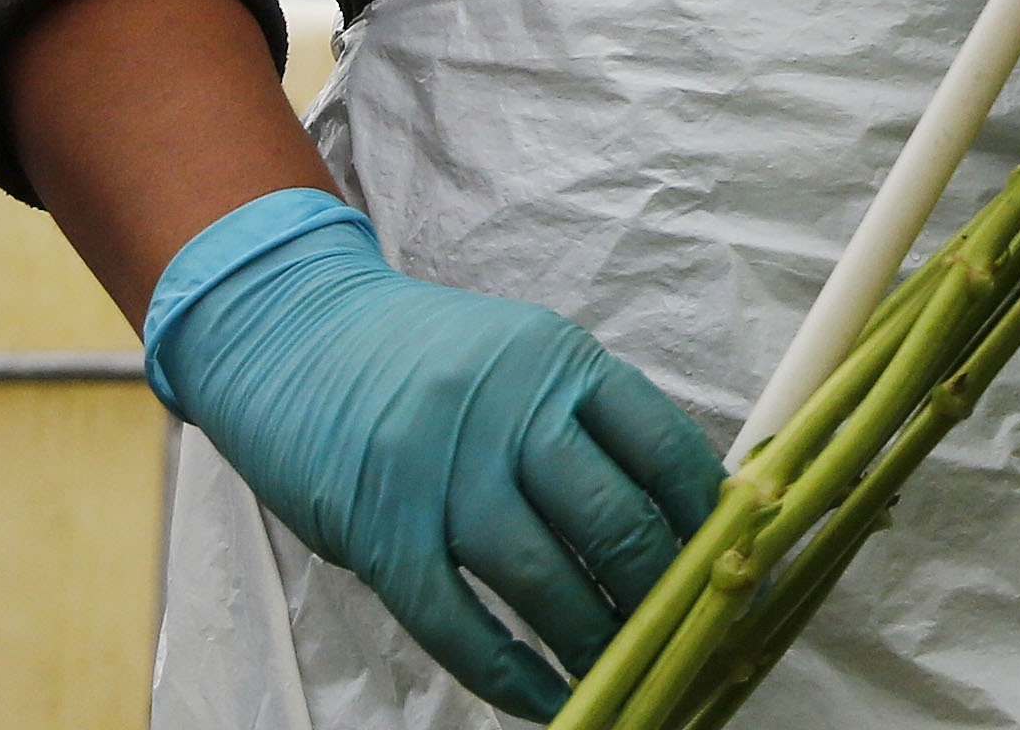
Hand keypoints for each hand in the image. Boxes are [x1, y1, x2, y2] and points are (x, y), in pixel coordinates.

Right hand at [145, 191, 722, 716]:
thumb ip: (585, 423)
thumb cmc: (422, 356)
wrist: (291, 328)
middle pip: (613, 521)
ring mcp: (441, 473)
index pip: (662, 447)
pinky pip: (459, 624)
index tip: (728, 567)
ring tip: (623, 677)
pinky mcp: (381, 531)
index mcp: (558, 362)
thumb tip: (678, 517)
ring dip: (594, 644)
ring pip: (545, 581)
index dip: (706, 521)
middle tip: (681, 638)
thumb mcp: (519, 357)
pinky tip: (548, 701)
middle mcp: (507, 412)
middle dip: (660, 596)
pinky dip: (510, 676)